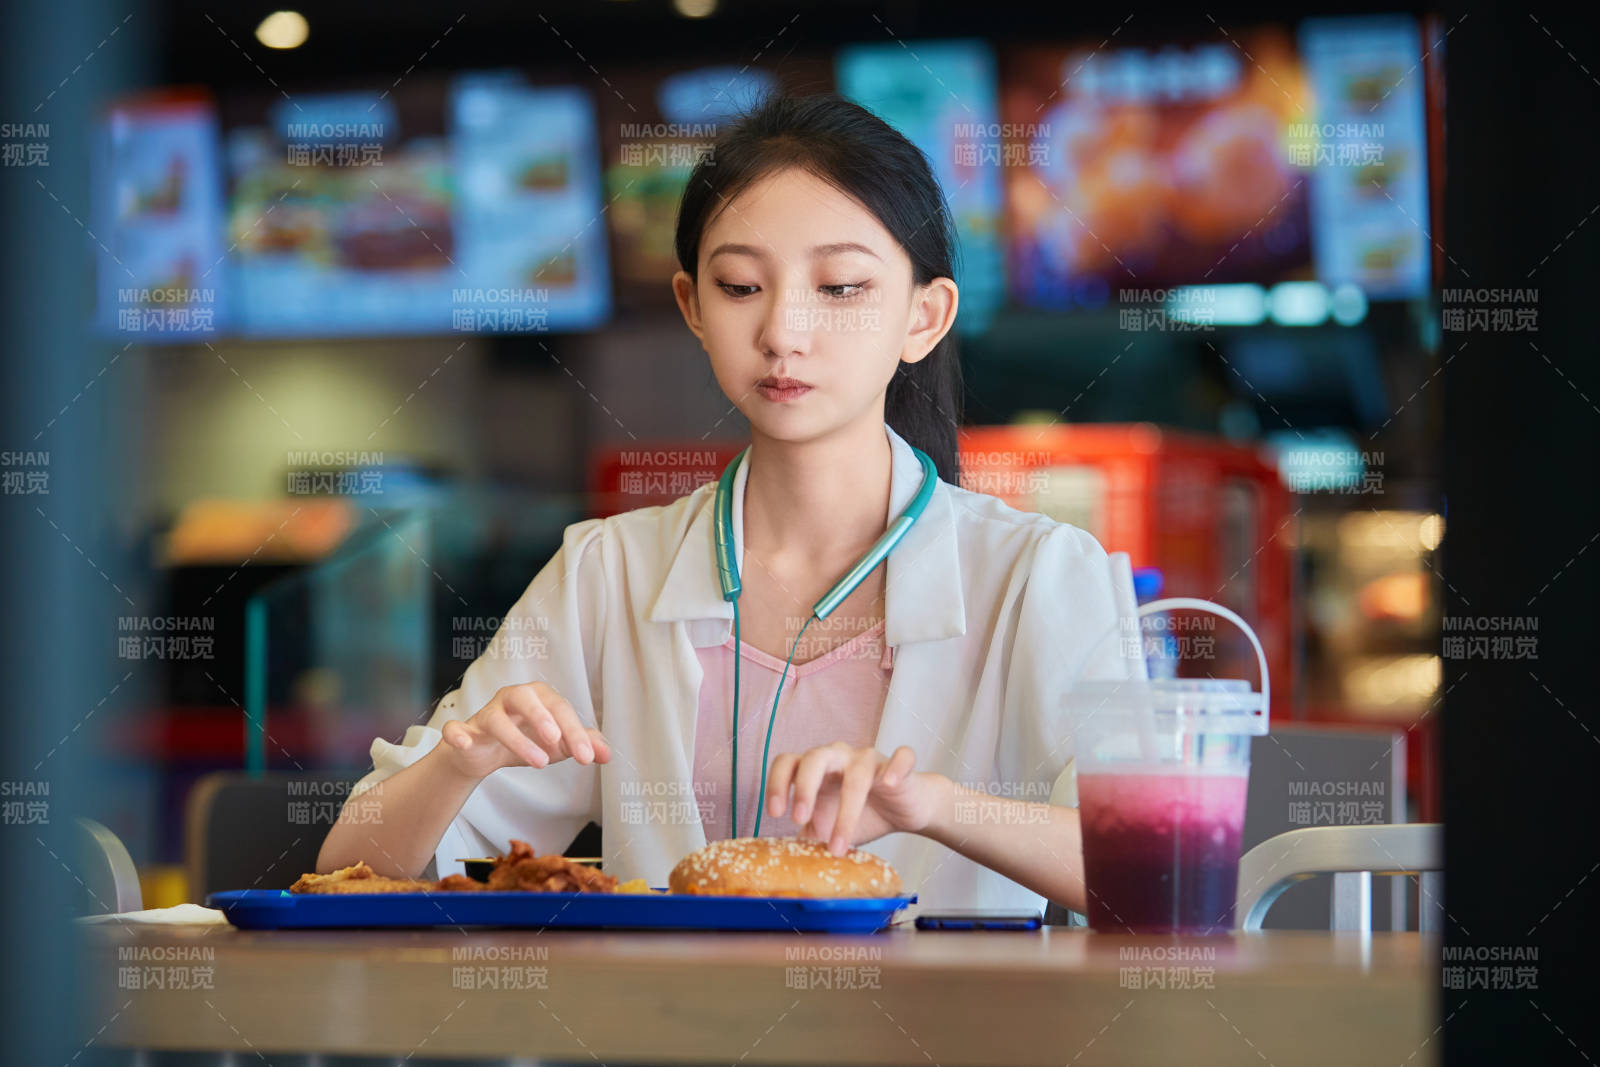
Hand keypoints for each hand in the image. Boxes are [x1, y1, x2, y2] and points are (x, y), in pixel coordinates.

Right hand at [437, 682, 610, 780]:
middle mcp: (511, 699)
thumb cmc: (525, 739)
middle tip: (559, 744)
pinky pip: (456, 729)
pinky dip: (458, 735)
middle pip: (527, 698)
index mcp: (538, 697)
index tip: (587, 758)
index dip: (574, 732)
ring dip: (515, 739)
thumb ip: (582, 745)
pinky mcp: (463, 731)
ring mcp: (485, 714)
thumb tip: (608, 754)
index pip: (559, 708)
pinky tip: (465, 744)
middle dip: (544, 719)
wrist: (483, 754)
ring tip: (538, 762)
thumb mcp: (557, 744)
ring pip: (496, 718)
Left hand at [764, 742, 943, 854]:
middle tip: (798, 819)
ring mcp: (869, 759)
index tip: (774, 813)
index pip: (788, 763)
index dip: (776, 783)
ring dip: (847, 810)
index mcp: (816, 769)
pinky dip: (896, 767)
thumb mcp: (827, 828)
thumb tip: (782, 858)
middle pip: (815, 757)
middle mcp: (838, 756)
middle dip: (804, 788)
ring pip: (857, 773)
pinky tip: (888, 783)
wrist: (904, 810)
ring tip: (838, 845)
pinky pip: (901, 757)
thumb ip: (806, 834)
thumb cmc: (862, 815)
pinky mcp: (899, 766)